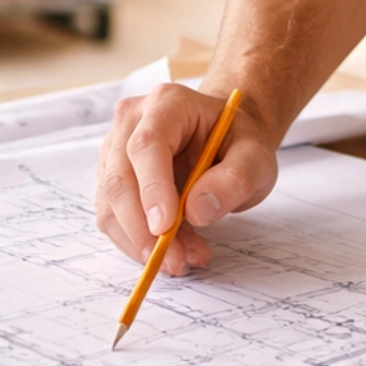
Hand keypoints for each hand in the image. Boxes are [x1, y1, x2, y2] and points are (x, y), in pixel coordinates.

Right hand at [94, 84, 278, 274]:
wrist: (224, 140)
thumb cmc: (237, 143)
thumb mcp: (255, 158)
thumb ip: (234, 179)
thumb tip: (197, 211)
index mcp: (168, 103)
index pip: (147, 146)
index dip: (151, 189)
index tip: (165, 229)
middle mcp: (131, 121)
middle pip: (120, 179)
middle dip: (143, 229)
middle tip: (176, 262)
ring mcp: (115, 149)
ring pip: (111, 205)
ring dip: (141, 242)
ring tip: (185, 257)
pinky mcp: (110, 177)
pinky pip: (113, 218)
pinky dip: (139, 242)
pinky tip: (174, 249)